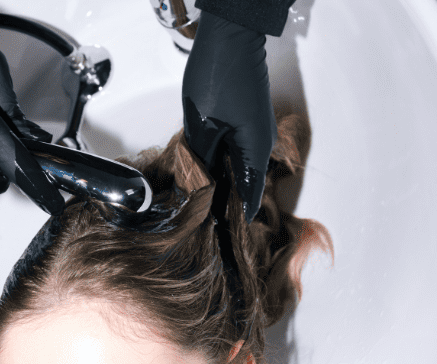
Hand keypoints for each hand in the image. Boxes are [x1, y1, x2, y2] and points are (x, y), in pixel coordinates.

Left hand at [182, 11, 275, 222]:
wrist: (231, 34)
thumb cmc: (219, 76)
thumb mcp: (201, 126)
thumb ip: (200, 160)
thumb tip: (196, 186)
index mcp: (255, 151)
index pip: (248, 196)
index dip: (234, 217)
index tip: (224, 237)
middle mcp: (261, 144)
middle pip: (244, 184)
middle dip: (226, 203)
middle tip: (206, 224)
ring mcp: (255, 131)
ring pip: (238, 168)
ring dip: (222, 184)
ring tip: (203, 204)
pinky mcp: (246, 120)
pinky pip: (235, 152)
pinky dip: (222, 165)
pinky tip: (205, 172)